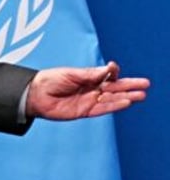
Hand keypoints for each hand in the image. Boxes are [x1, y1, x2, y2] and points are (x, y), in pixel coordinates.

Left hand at [26, 61, 148, 119]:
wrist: (34, 95)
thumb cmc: (50, 80)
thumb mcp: (71, 73)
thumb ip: (90, 74)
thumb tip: (109, 68)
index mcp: (87, 77)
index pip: (106, 75)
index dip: (112, 72)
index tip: (114, 68)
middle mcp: (90, 89)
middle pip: (114, 88)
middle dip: (129, 86)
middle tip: (145, 84)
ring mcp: (88, 100)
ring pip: (112, 99)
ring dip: (126, 97)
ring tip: (141, 95)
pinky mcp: (84, 111)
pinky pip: (103, 109)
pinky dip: (114, 105)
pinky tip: (126, 102)